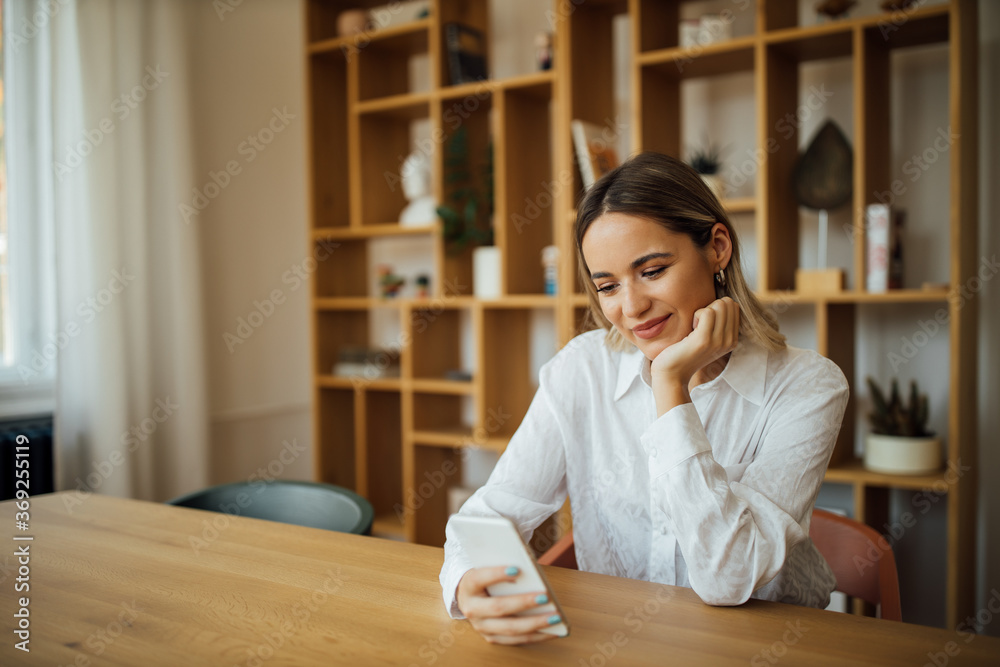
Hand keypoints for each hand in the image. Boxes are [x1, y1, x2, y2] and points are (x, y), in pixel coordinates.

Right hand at [456, 566, 560, 644]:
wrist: (469, 596)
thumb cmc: (487, 577)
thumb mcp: (489, 566)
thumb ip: (504, 567)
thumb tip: (530, 573)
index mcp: (469, 586)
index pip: (480, 578)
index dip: (496, 574)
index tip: (516, 569)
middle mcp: (472, 609)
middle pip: (498, 607)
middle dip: (523, 603)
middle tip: (545, 597)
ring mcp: (481, 626)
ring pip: (510, 628)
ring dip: (535, 623)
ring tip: (556, 617)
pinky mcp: (492, 638)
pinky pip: (517, 640)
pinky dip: (536, 635)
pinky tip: (553, 630)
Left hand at [650, 297, 739, 413]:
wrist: (672, 373)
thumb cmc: (685, 351)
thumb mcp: (708, 338)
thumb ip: (718, 323)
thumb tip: (723, 301)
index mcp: (732, 340)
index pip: (733, 306)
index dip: (716, 308)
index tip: (704, 323)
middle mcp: (729, 341)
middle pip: (728, 304)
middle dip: (711, 306)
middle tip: (698, 323)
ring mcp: (719, 341)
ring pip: (720, 305)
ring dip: (702, 310)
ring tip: (694, 327)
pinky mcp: (704, 340)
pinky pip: (707, 312)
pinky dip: (696, 314)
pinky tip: (691, 328)